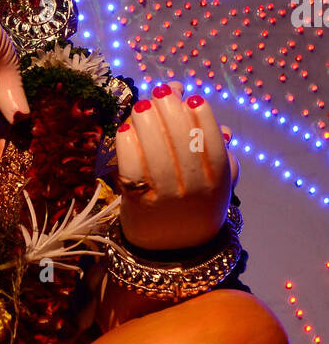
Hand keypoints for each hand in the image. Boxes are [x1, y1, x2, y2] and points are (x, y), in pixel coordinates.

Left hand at [114, 82, 238, 250]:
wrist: (171, 251)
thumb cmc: (194, 204)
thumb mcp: (215, 180)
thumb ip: (213, 145)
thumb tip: (201, 108)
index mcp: (217, 182)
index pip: (211, 141)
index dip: (201, 115)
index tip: (191, 98)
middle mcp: (193, 190)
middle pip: (181, 140)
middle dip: (171, 109)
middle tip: (161, 92)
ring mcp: (165, 197)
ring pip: (155, 149)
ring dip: (147, 120)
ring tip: (143, 105)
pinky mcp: (136, 201)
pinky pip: (130, 165)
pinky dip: (127, 142)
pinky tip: (127, 128)